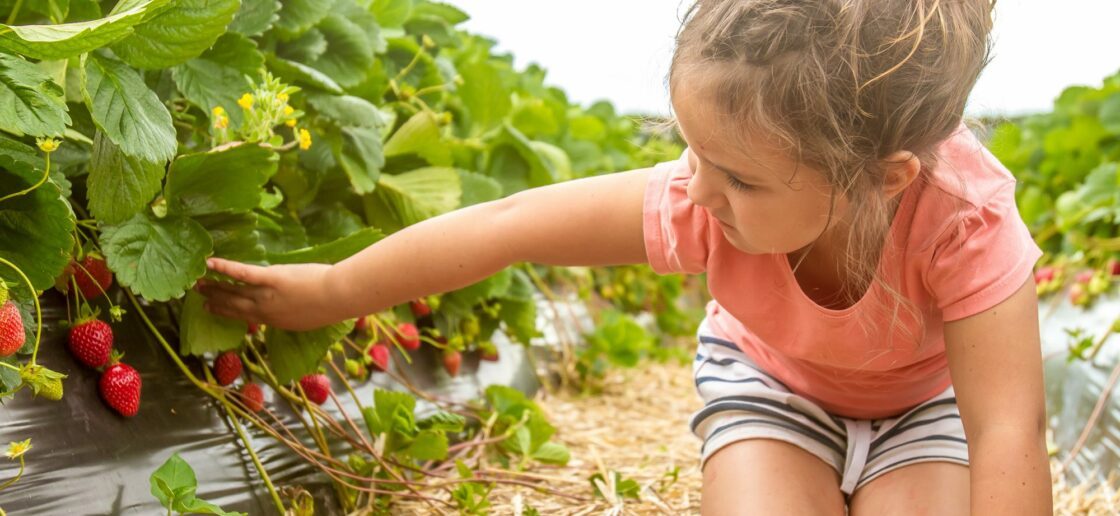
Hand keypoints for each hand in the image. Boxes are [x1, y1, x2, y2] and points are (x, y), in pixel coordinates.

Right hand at [194, 258, 337, 330]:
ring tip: (198, 283)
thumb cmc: (330, 306)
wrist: (337, 297)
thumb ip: (292, 313)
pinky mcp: (270, 278)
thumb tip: (289, 307)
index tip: (214, 310)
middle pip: (234, 305)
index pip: (246, 316)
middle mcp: (265, 311)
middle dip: (216, 301)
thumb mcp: (307, 317)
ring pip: (233, 291)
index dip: (228, 313)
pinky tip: (210, 262)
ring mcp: (266, 295)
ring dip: (214, 286)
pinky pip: (242, 273)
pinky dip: (224, 268)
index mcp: (275, 321)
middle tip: (199, 298)